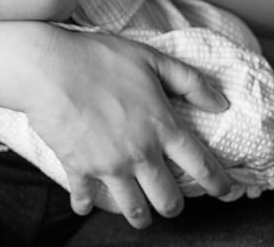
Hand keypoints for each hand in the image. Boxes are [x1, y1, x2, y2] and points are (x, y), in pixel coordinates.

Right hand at [21, 27, 233, 227]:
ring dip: (139, 216)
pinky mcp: (79, 168)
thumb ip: (189, 80)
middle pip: (168, 201)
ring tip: (139, 213)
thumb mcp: (151, 58)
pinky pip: (86, 199)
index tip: (225, 192)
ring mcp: (109, 165)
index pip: (201, 165)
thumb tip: (221, 102)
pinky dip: (86, 204)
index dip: (219, 184)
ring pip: (134, 210)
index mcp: (162, 127)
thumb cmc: (99, 57)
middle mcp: (140, 153)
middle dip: (173, 207)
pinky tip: (86, 203)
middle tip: (170, 203)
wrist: (49, 67)